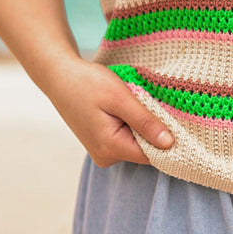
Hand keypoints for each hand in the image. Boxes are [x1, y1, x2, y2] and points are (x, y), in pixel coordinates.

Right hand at [47, 57, 173, 166]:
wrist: (60, 76)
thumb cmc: (87, 83)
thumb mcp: (120, 98)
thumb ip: (145, 122)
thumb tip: (169, 144)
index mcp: (111, 148)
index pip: (153, 155)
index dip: (167, 138)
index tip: (172, 117)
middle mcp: (106, 157)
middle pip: (145, 150)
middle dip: (152, 128)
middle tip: (148, 102)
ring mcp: (102, 151)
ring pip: (136, 143)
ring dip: (141, 125)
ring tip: (132, 102)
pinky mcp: (101, 143)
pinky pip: (126, 138)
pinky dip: (131, 124)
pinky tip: (124, 107)